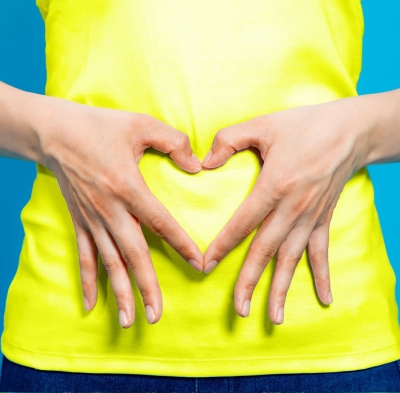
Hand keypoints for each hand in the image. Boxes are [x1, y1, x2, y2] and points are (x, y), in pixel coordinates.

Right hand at [39, 98, 203, 327]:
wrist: (54, 132)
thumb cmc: (99, 126)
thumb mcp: (141, 124)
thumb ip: (174, 142)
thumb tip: (197, 165)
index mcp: (128, 187)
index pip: (161, 223)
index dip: (182, 244)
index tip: (199, 264)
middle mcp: (109, 209)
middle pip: (133, 254)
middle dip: (146, 286)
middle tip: (156, 315)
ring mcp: (92, 219)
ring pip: (109, 262)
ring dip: (119, 293)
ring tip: (129, 321)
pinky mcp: (79, 221)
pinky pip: (84, 256)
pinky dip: (88, 281)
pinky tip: (91, 305)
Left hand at [201, 96, 369, 324]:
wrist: (350, 130)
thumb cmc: (304, 125)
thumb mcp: (262, 124)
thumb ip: (228, 140)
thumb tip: (204, 162)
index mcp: (275, 185)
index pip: (242, 223)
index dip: (222, 246)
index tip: (205, 266)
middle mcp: (293, 208)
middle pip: (265, 250)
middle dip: (250, 281)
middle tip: (238, 310)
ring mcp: (311, 217)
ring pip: (292, 259)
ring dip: (282, 288)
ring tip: (274, 317)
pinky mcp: (324, 218)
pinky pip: (322, 252)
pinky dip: (322, 276)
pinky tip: (325, 299)